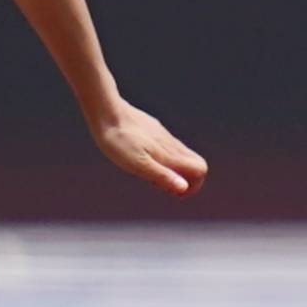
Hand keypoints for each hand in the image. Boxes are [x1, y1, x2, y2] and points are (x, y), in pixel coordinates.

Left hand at [89, 100, 208, 195]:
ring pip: (180, 155)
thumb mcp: (138, 165)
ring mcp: (163, 135)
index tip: (176, 193)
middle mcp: (171, 144)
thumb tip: (184, 188)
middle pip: (194, 162)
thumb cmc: (119, 142)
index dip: (194, 185)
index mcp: (170, 154)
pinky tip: (141, 157)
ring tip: (148, 173)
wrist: (106, 113)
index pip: (200, 169)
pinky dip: (163, 158)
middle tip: (162, 186)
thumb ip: (163, 176)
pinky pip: (168, 146)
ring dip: (172, 169)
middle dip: (185, 179)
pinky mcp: (154, 129)